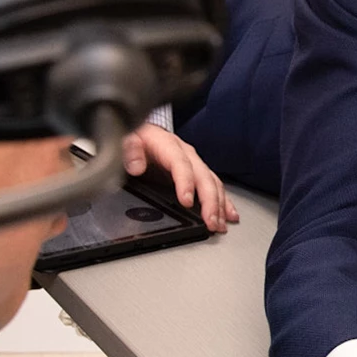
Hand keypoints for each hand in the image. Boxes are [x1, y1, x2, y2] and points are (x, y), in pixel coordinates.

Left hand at [123, 123, 238, 231]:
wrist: (146, 132)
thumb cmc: (139, 138)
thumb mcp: (127, 139)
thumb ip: (129, 151)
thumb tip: (136, 166)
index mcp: (168, 145)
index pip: (180, 164)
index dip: (186, 182)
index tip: (187, 201)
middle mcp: (186, 154)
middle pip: (203, 176)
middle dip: (210, 201)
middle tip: (211, 221)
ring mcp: (195, 163)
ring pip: (213, 183)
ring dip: (218, 205)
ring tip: (220, 224)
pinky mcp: (198, 172)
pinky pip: (215, 186)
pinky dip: (223, 202)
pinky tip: (229, 215)